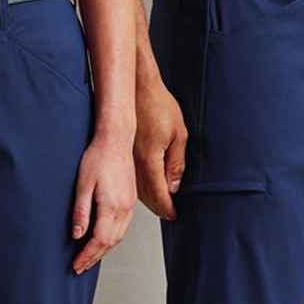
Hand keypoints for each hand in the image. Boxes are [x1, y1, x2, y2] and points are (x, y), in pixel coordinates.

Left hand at [71, 130, 136, 273]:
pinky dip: (112, 239)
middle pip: (110, 243)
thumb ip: (81, 211)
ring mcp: (129, 206)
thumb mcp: (82, 184)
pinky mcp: (130, 201)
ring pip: (118, 237)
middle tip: (80, 267)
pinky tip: (103, 241)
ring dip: (103, 251)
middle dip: (94, 257)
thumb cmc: (98, 157)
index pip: (99, 240)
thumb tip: (77, 235)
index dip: (87, 256)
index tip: (76, 265)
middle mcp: (124, 209)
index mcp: (112, 206)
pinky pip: (123, 228)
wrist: (116, 139)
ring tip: (89, 258)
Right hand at [134, 78, 187, 219]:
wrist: (137, 88)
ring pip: (138, 191)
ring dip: (150, 201)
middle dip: (159, 208)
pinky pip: (133, 180)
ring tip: (160, 206)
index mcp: (150, 161)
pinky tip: (147, 191)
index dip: (168, 208)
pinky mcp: (125, 156)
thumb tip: (174, 186)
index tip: (174, 215)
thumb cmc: (158, 105)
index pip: (160, 194)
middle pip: (148, 197)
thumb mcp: (178, 134)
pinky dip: (142, 189)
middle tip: (169, 214)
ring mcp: (128, 161)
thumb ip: (176, 163)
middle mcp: (136, 165)